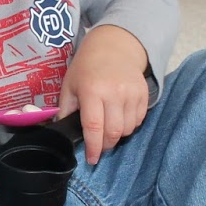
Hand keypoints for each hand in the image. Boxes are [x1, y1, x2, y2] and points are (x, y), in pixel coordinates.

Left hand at [57, 25, 150, 164]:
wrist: (114, 46)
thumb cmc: (87, 67)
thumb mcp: (69, 85)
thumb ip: (65, 110)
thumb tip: (61, 132)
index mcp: (92, 91)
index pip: (94, 127)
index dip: (93, 148)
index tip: (91, 159)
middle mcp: (114, 93)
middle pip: (113, 133)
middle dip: (105, 145)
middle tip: (98, 144)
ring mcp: (131, 93)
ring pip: (127, 129)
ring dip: (117, 136)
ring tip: (108, 128)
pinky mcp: (144, 94)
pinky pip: (138, 121)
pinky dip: (128, 125)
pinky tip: (119, 118)